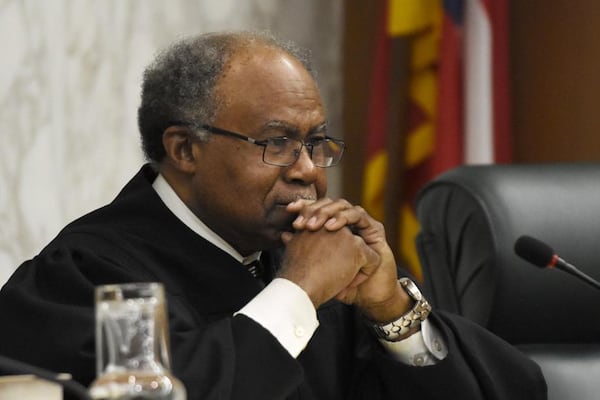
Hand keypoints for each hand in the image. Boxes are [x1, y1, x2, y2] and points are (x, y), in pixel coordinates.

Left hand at [285, 199, 412, 322]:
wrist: (367, 295)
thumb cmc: (341, 283)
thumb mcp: (318, 267)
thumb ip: (305, 250)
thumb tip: (284, 235)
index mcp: (331, 228)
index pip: (317, 208)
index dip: (303, 206)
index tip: (289, 210)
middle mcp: (346, 223)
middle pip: (328, 203)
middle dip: (313, 208)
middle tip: (300, 221)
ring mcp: (361, 225)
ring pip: (342, 205)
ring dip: (326, 213)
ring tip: (314, 226)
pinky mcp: (375, 229)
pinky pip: (358, 214)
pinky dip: (343, 217)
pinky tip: (331, 227)